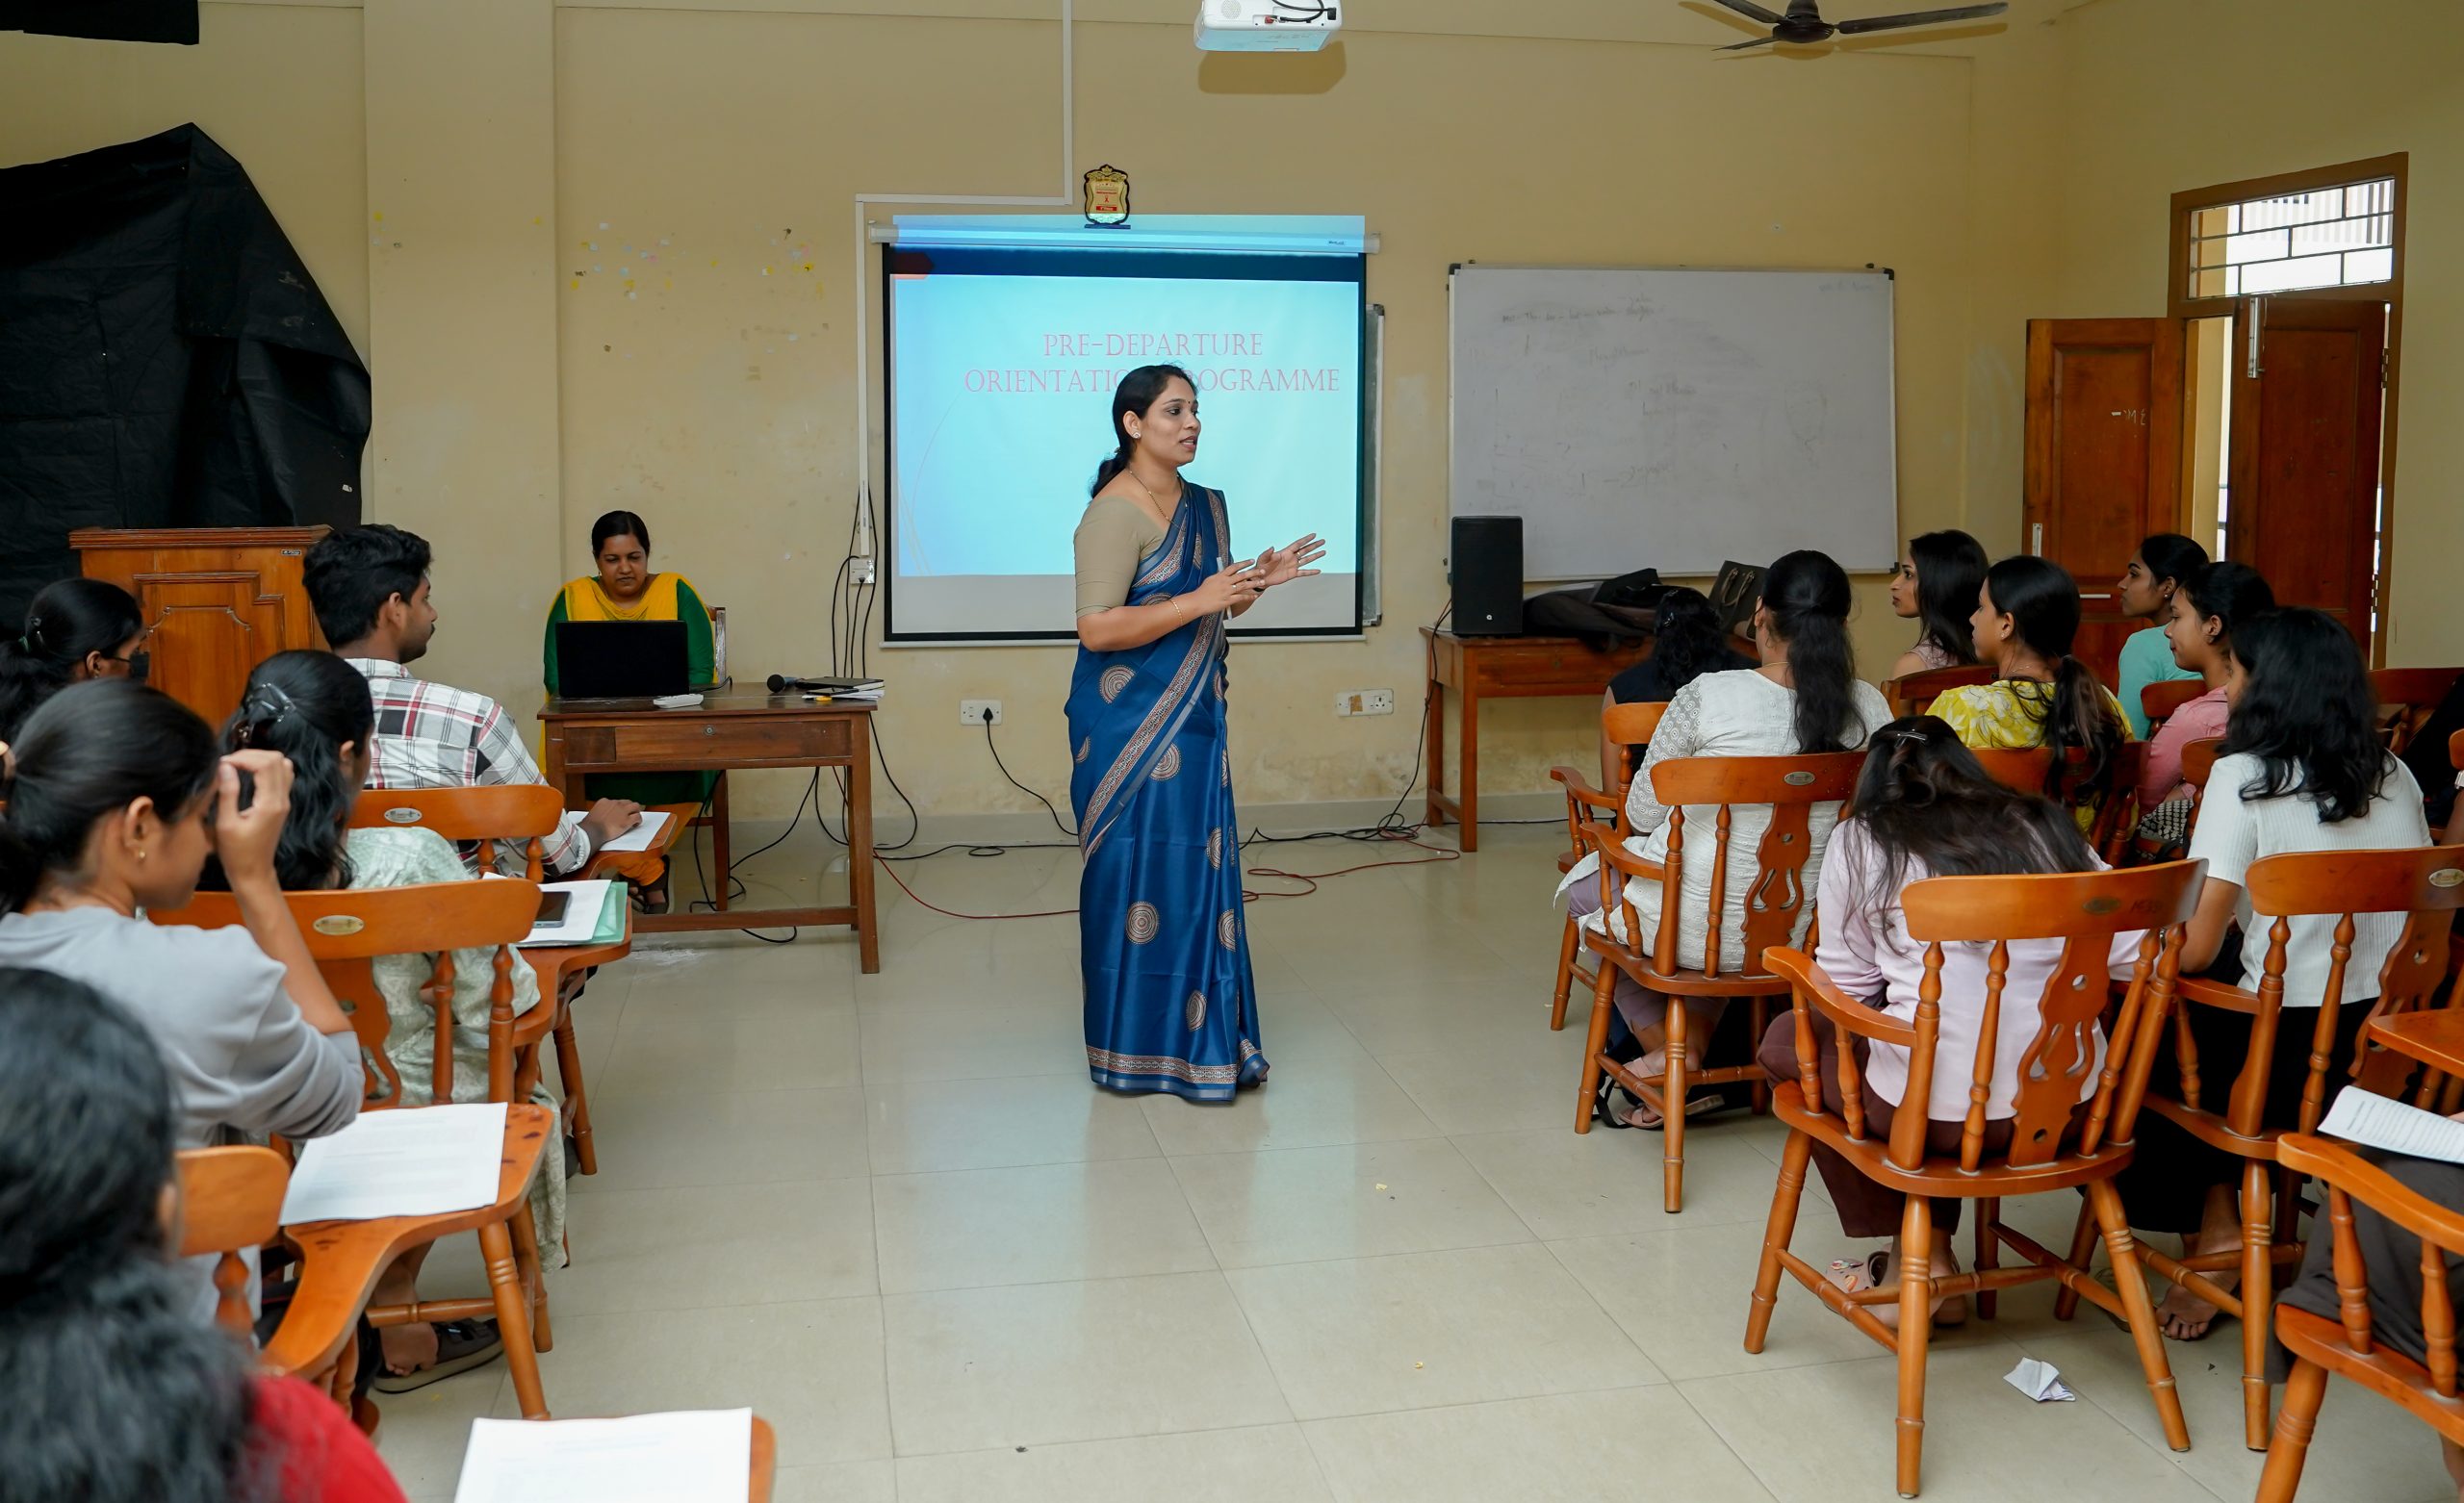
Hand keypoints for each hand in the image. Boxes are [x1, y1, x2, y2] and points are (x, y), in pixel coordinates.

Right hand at [212, 750, 294, 885]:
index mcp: (270, 804)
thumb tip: (225, 766)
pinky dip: (266, 768)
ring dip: (260, 759)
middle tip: (229, 763)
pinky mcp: (282, 804)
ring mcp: (285, 801)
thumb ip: (228, 793)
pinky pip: (281, 776)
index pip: (266, 764)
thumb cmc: (236, 853)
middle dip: (252, 755)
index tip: (222, 764)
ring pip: (283, 766)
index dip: (243, 757)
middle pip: (277, 760)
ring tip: (237, 766)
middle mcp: (283, 799)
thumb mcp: (226, 823)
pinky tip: (247, 774)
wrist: (254, 872)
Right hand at [581, 798, 644, 847]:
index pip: (616, 802)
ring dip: (636, 811)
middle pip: (627, 802)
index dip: (619, 808)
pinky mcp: (627, 820)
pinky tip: (635, 825)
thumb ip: (599, 813)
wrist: (592, 831)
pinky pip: (638, 817)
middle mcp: (615, 803)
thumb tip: (600, 818)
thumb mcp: (592, 814)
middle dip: (629, 807)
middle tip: (629, 814)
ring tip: (635, 818)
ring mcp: (622, 811)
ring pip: (635, 806)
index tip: (618, 813)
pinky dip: (638, 820)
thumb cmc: (589, 826)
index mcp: (605, 801)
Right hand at [1184, 560, 1263, 617]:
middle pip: (1242, 575)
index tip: (1251, 560)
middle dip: (1253, 572)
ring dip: (1254, 583)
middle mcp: (1225, 582)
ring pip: (1244, 585)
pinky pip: (1241, 597)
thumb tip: (1225, 574)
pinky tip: (1255, 595)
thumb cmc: (1202, 592)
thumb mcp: (1210, 580)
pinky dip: (1249, 596)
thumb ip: (1219, 576)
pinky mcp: (1228, 600)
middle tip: (1262, 571)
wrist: (1197, 602)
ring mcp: (1227, 591)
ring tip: (1262, 582)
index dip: (1244, 563)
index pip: (1234, 567)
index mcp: (1221, 576)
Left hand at [1251, 533, 1326, 588]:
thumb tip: (1272, 547)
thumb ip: (1267, 553)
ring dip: (1315, 556)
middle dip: (1314, 545)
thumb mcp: (1262, 558)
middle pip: (1305, 550)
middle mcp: (1291, 558)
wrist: (1260, 578)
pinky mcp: (1292, 574)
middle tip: (1323, 541)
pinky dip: (1311, 572)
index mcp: (1285, 552)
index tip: (1314, 535)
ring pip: (1306, 560)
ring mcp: (1292, 566)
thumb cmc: (1260, 566)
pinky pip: (1304, 572)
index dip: (1306, 539)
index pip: (1298, 544)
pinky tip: (1318, 571)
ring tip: (1324, 552)